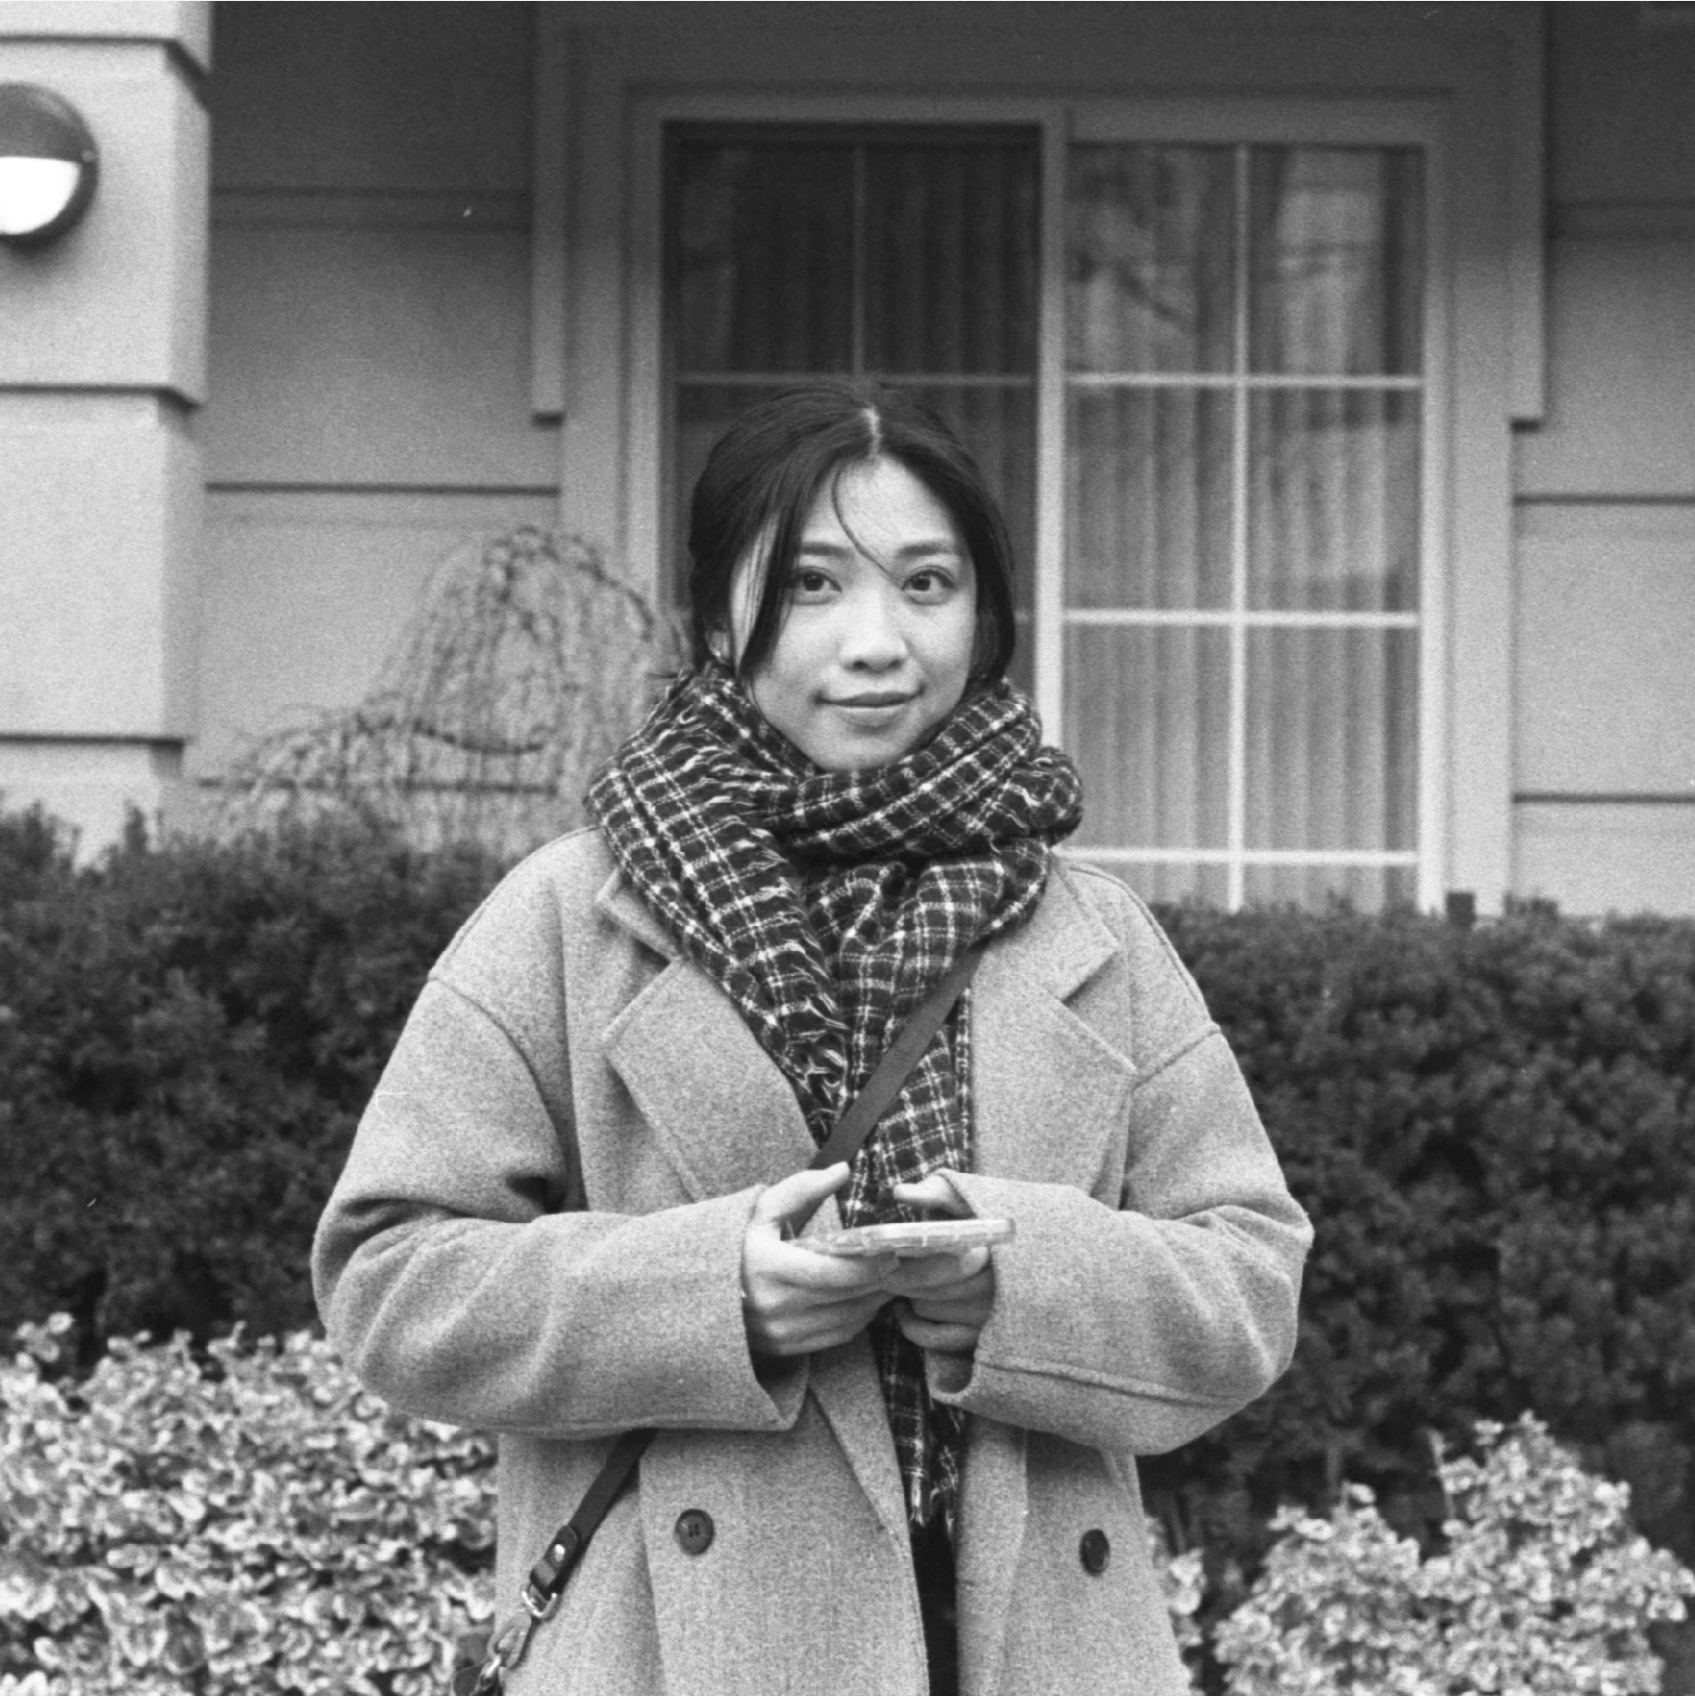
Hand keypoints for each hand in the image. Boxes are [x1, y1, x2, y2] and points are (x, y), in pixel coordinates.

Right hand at [741, 1165, 894, 1357]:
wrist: (702, 1295)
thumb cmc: (739, 1246)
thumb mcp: (762, 1211)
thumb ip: (802, 1188)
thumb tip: (843, 1169)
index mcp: (768, 1267)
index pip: (833, 1273)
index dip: (869, 1266)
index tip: (892, 1252)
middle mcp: (774, 1305)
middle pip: (846, 1297)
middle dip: (879, 1282)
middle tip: (901, 1264)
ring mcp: (780, 1331)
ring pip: (846, 1319)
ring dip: (873, 1301)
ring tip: (888, 1280)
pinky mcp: (786, 1348)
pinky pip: (837, 1336)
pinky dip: (858, 1318)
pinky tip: (865, 1299)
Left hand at [884, 1172, 996, 1356]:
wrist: (1036, 1252)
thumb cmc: (989, 1218)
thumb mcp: (968, 1195)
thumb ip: (935, 1191)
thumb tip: (899, 1192)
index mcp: (985, 1248)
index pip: (934, 1257)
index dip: (903, 1254)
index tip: (888, 1247)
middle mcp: (990, 1286)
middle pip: (922, 1284)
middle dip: (899, 1272)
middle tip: (885, 1261)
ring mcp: (987, 1315)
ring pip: (924, 1306)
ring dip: (910, 1293)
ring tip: (903, 1276)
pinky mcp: (982, 1336)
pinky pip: (934, 1338)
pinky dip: (913, 1325)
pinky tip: (905, 1307)